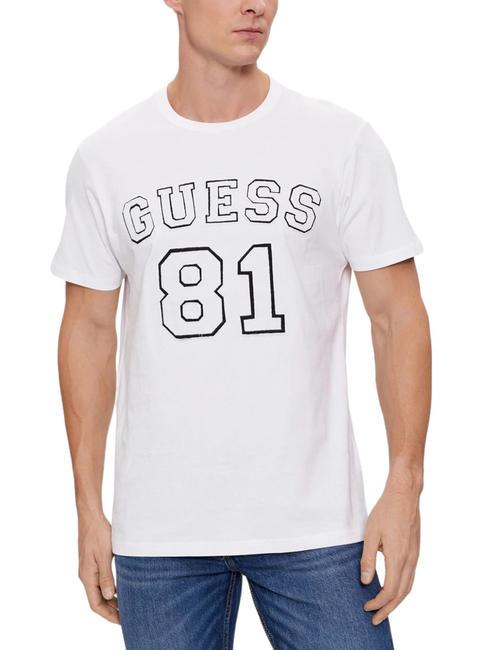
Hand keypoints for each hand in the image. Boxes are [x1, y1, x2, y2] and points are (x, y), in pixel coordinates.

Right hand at [78, 513, 119, 623]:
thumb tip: (109, 596)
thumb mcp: (104, 555)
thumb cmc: (98, 534)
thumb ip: (106, 577)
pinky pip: (100, 582)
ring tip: (125, 606)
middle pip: (97, 600)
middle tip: (127, 617)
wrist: (91, 517)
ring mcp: (88, 569)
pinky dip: (110, 589)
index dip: (108, 614)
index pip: (95, 604)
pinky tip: (120, 590)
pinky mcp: (92, 563)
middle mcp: (86, 575)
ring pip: (99, 592)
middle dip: (111, 610)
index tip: (121, 621)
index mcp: (87, 576)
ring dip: (111, 600)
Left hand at [360, 470, 421, 624]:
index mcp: (398, 558)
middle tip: (375, 619)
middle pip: (401, 594)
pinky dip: (402, 588)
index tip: (366, 607)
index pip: (390, 590)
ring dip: (396, 600)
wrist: (404, 495)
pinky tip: (392, 588)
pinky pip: (410, 576)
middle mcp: (410, 560)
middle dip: (388, 609)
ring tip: (383, 608)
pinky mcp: (415, 550)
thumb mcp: (370, 534)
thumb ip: (367, 559)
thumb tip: (364, 581)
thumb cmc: (385, 511)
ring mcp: (415, 555)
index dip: (378, 602)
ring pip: (408, 586)